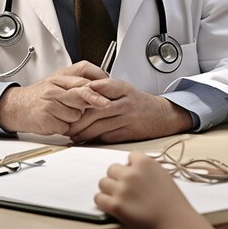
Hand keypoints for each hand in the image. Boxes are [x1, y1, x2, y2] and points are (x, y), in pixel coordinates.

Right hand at [0, 61, 109, 134]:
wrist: (17, 107)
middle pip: (81, 94)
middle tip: (106, 105)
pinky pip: (67, 126)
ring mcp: (50, 104)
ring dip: (76, 117)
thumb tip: (102, 84)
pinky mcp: (47, 120)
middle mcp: (54, 89)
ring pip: (77, 113)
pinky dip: (66, 127)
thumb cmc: (41, 95)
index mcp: (59, 77)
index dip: (98, 84)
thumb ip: (78, 81)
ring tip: (65, 113)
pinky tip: (58, 121)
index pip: (82, 77)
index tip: (109, 89)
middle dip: (95, 100)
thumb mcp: (58, 81)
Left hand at [65, 78, 192, 143]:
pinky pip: (106, 137)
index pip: (96, 89)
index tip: (66, 101)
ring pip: (98, 126)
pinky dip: (94, 139)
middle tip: (65, 124)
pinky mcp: (128, 133)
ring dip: (82, 132)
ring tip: (72, 134)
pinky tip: (85, 140)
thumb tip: (81, 93)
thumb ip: (104, 88)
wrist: (162, 115)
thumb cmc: (138, 102)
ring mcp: (127, 118)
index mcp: (121, 88)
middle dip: (77, 119)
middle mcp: (124, 102)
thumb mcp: (123, 89)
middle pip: (94, 110)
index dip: (80, 96)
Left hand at [95, 152, 219, 228]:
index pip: (130, 157)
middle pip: (112, 169)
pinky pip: (98, 198)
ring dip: (109, 189)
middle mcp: (131, 173)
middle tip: (125, 190)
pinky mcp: (116, 205)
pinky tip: (111, 206)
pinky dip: (103, 202)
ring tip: (119, 199)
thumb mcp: (164, 176)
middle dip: (117, 178)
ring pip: (103, 182)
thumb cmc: (174, 203)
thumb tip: (134, 171)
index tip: (135, 177)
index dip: (131, 167)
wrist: (176, 223)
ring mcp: (122, 188)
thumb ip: (147, 171)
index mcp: (145, 163)